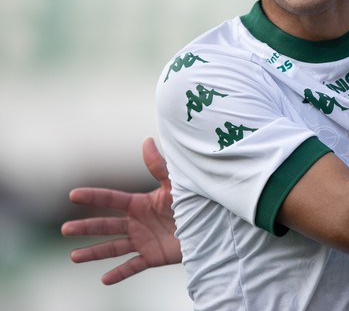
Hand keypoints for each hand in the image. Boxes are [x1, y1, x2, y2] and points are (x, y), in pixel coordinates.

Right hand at [61, 137, 180, 284]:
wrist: (212, 222)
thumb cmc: (193, 200)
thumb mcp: (175, 184)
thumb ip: (159, 167)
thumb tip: (147, 140)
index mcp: (140, 204)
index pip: (112, 199)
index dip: (94, 196)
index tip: (73, 194)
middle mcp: (137, 223)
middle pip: (106, 225)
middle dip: (86, 227)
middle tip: (65, 229)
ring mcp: (143, 241)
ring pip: (113, 248)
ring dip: (94, 252)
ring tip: (73, 256)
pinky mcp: (153, 257)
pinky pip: (133, 266)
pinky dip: (119, 273)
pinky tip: (104, 279)